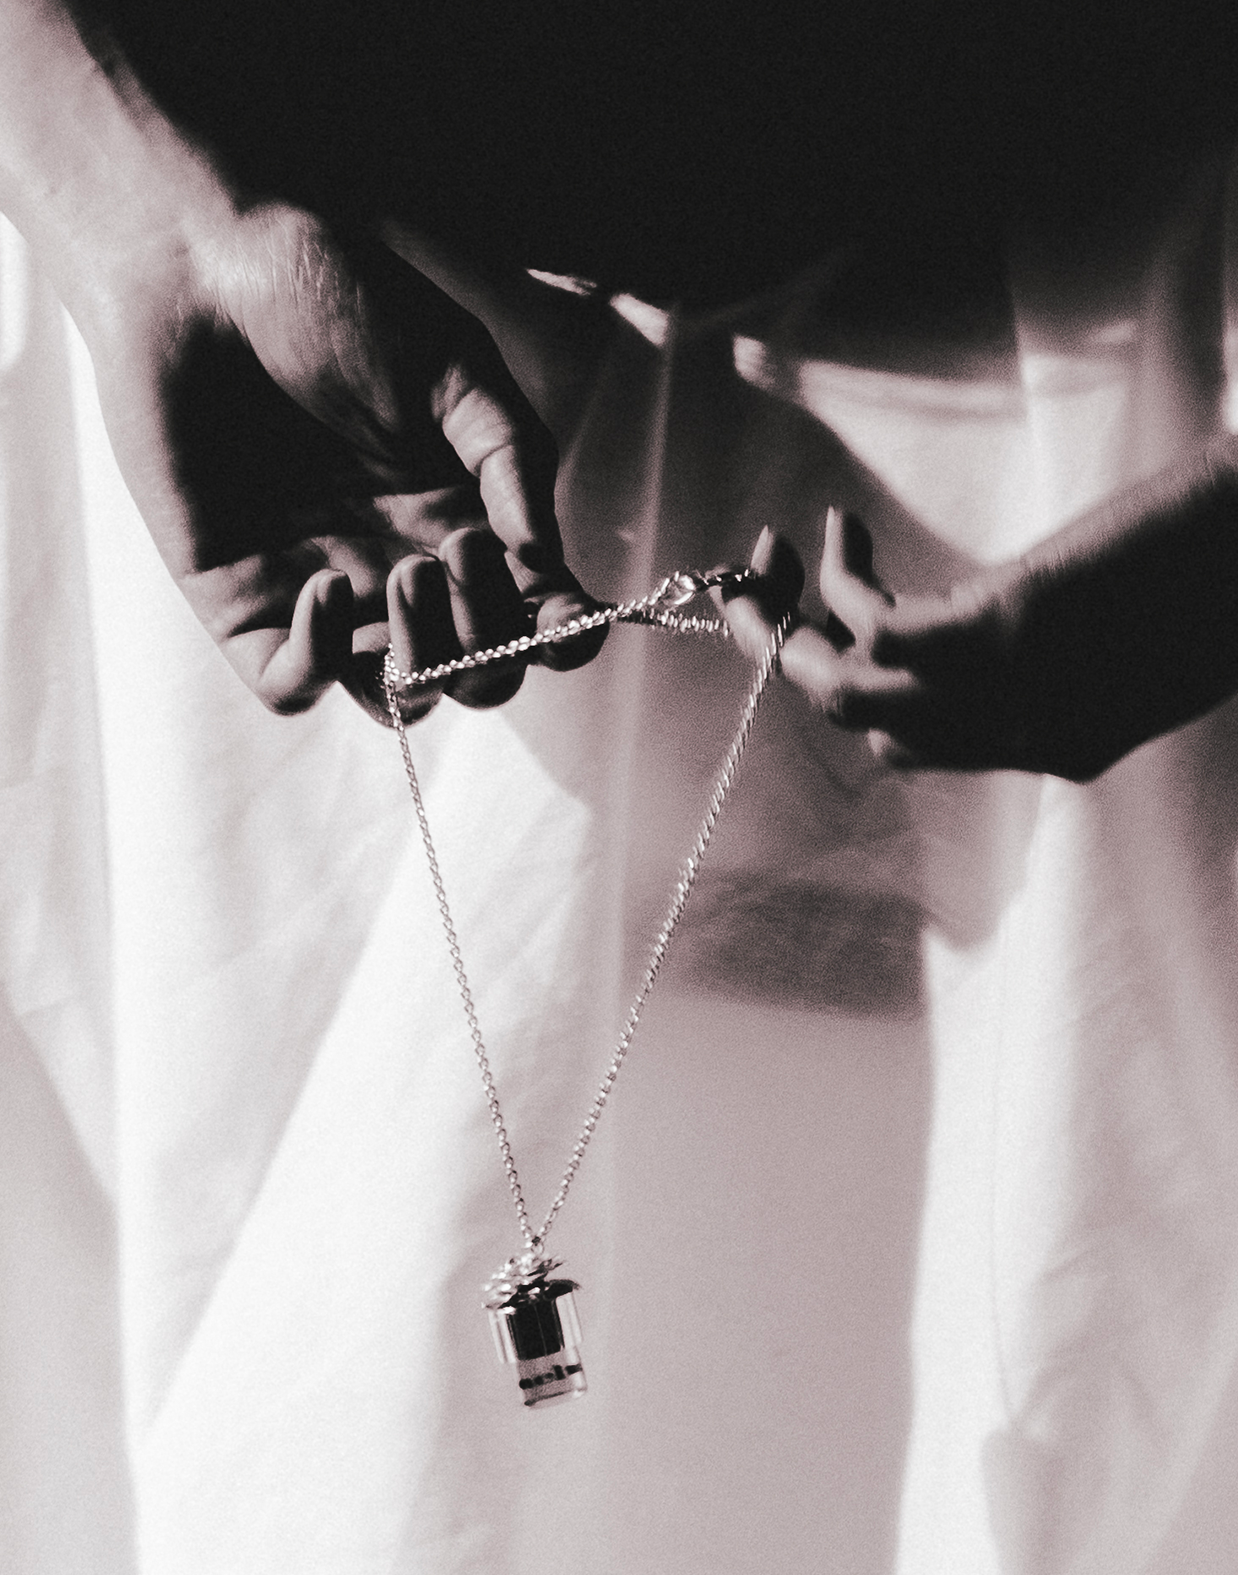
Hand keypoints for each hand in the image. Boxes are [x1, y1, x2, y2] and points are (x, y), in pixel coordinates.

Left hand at [0, 7, 604, 724]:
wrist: (199, 264)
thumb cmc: (334, 298)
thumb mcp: (458, 366)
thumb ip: (512, 461)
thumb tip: (548, 563)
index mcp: (466, 522)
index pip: (533, 620)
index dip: (562, 638)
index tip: (568, 617)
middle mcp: (404, 572)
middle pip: (475, 678)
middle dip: (489, 645)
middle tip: (456, 555)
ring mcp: (328, 592)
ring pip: (396, 697)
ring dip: (423, 664)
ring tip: (409, 573)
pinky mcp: (243, 602)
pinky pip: (292, 684)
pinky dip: (321, 661)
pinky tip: (327, 583)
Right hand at [722, 452, 1237, 780]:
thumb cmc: (1235, 573)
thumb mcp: (1156, 643)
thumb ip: (1078, 654)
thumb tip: (1016, 624)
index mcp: (1064, 745)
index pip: (921, 750)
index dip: (865, 693)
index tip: (843, 629)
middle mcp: (1020, 734)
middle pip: (865, 729)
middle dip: (795, 663)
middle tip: (764, 596)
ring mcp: (1007, 688)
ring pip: (841, 692)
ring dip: (780, 631)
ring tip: (761, 566)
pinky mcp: (1001, 626)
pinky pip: (872, 624)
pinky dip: (838, 576)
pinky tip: (838, 527)